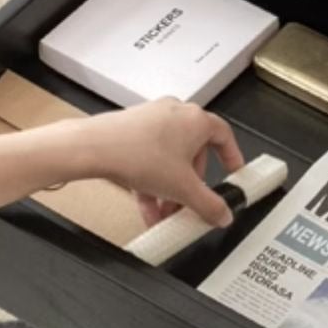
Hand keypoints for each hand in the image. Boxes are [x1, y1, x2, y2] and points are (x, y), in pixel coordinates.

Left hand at [84, 98, 244, 228]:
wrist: (95, 147)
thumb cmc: (138, 154)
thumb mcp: (183, 189)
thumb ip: (209, 205)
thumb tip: (222, 214)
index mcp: (196, 120)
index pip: (224, 136)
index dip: (231, 157)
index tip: (232, 172)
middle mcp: (175, 114)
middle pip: (194, 153)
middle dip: (191, 185)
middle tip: (190, 204)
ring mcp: (152, 121)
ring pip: (170, 159)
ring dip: (170, 188)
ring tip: (165, 214)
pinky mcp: (132, 130)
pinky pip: (150, 158)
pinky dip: (152, 182)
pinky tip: (148, 209)